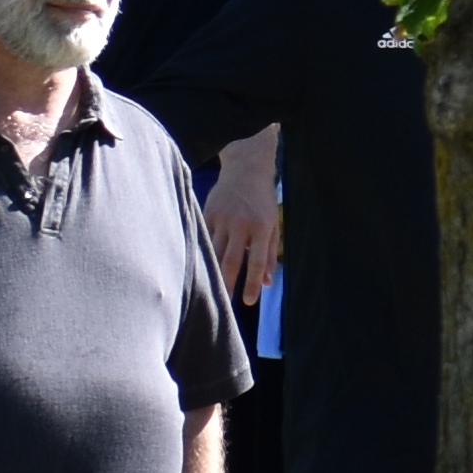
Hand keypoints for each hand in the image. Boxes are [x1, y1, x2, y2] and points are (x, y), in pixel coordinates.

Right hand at [202, 137, 283, 307]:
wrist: (246, 170)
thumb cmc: (262, 202)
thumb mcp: (272, 226)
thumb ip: (269, 254)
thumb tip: (268, 283)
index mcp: (260, 228)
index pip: (256, 263)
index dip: (253, 284)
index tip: (248, 302)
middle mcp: (240, 224)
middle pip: (231, 260)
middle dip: (227, 284)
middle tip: (224, 303)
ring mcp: (221, 218)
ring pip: (214, 251)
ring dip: (212, 272)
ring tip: (210, 289)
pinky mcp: (207, 213)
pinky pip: (203, 237)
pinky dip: (202, 253)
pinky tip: (199, 267)